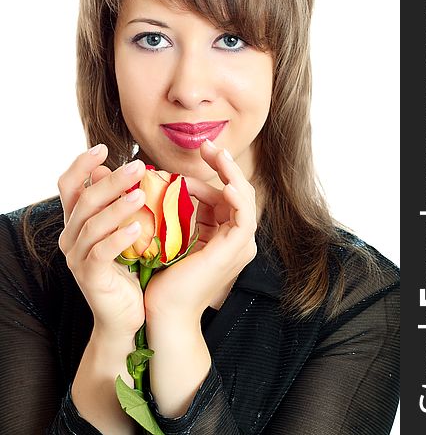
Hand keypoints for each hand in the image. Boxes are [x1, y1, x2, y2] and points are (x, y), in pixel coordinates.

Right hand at [57, 145, 148, 338]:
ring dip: (117, 207)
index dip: (81, 165)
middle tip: (138, 166)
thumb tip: (117, 171)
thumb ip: (118, 204)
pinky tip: (138, 228)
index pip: (69, 186)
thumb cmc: (130, 268)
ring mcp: (78, 257)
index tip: (102, 148)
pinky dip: (118, 238)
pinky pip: (101, 252)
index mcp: (77, 222)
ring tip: (141, 195)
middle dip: (111, 181)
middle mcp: (71, 237)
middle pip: (84, 200)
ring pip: (92, 225)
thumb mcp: (124, 231)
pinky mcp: (90, 276)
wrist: (126, 316)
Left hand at [144, 140, 257, 321]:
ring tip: (214, 152)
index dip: (209, 174)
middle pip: (235, 191)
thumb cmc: (160, 278)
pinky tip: (225, 180)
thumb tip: (150, 180)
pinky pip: (244, 214)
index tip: (192, 157)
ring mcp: (239, 244)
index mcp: (222, 236)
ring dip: (230, 172)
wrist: (163, 312)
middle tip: (206, 145)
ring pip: (242, 197)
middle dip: (222, 166)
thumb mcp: (166, 234)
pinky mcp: (237, 248)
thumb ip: (169, 209)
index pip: (221, 196)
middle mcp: (235, 239)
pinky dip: (237, 194)